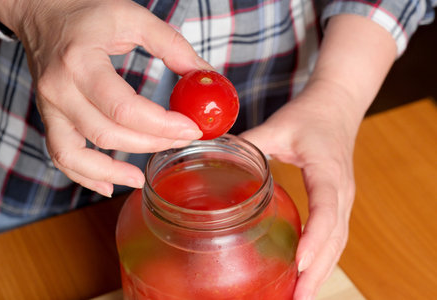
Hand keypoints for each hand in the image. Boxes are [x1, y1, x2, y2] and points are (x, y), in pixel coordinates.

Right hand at [0, 0, 211, 195]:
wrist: (43, 13)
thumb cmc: (89, 13)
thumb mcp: (134, 17)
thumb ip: (172, 46)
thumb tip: (206, 77)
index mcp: (81, 61)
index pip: (124, 107)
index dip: (162, 124)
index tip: (192, 128)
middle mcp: (60, 88)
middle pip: (109, 133)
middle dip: (152, 143)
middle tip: (182, 140)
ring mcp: (50, 107)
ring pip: (81, 154)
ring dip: (118, 170)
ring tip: (146, 175)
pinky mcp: (49, 118)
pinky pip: (62, 157)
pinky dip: (85, 176)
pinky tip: (110, 185)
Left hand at [240, 83, 357, 298]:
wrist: (337, 104)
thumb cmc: (310, 115)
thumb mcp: (277, 125)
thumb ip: (249, 142)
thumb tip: (214, 157)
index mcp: (328, 170)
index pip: (326, 209)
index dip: (315, 238)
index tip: (299, 263)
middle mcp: (341, 189)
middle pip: (335, 238)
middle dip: (318, 271)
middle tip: (296, 298)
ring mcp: (342, 197)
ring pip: (339, 242)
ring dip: (322, 271)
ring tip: (300, 296)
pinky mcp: (337, 200)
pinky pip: (335, 235)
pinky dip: (323, 258)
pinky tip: (307, 273)